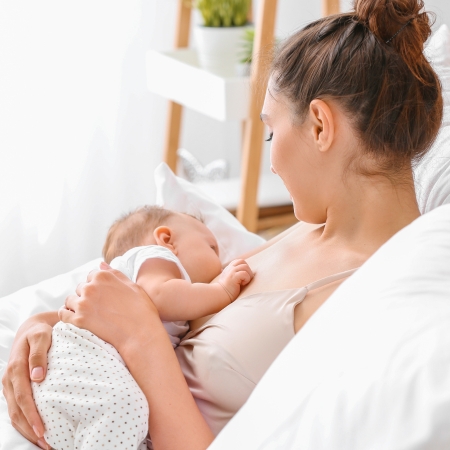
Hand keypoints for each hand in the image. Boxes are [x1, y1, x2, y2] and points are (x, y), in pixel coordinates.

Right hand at [2, 317, 52, 448]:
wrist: (33, 328)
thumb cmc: (41, 331)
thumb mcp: (41, 335)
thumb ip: (39, 353)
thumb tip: (37, 377)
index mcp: (15, 368)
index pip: (22, 397)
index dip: (31, 415)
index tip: (43, 430)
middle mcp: (9, 380)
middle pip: (16, 411)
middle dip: (30, 430)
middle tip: (47, 444)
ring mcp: (10, 386)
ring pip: (14, 414)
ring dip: (27, 430)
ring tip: (45, 443)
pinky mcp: (14, 388)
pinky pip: (16, 409)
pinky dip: (25, 422)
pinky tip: (37, 431)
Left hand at [59, 263, 162, 354]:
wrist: (140, 333)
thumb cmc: (141, 309)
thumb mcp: (132, 285)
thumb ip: (114, 273)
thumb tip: (100, 264)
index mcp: (103, 276)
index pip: (91, 276)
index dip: (97, 285)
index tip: (103, 295)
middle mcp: (90, 287)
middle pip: (80, 288)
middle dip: (86, 295)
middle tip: (98, 307)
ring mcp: (83, 303)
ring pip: (70, 300)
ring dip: (76, 305)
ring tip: (89, 314)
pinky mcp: (79, 320)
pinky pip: (63, 314)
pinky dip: (67, 316)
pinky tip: (75, 320)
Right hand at [217, 259, 253, 300]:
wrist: (220, 295)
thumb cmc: (227, 290)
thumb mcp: (230, 279)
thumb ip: (235, 274)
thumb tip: (244, 273)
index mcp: (229, 268)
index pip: (239, 261)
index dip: (244, 266)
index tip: (243, 276)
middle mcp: (230, 268)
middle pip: (243, 262)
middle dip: (248, 270)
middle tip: (246, 279)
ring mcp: (231, 271)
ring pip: (245, 267)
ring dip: (248, 275)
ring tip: (244, 282)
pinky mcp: (233, 277)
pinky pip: (244, 273)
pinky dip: (246, 279)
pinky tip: (242, 284)